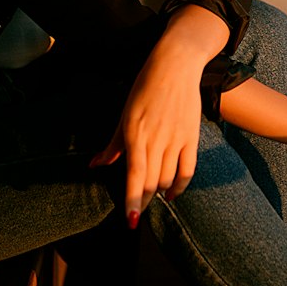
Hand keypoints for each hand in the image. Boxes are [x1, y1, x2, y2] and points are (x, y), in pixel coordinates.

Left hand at [89, 4, 228, 226]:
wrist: (175, 66)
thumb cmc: (145, 87)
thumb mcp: (125, 114)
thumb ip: (113, 144)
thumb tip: (95, 165)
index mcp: (136, 134)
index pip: (136, 176)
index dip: (133, 201)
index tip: (131, 220)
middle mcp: (156, 139)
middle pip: (152, 182)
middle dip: (143, 201)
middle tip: (136, 213)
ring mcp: (176, 139)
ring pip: (168, 178)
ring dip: (159, 193)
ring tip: (151, 200)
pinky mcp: (191, 137)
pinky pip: (187, 169)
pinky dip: (180, 186)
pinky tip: (172, 194)